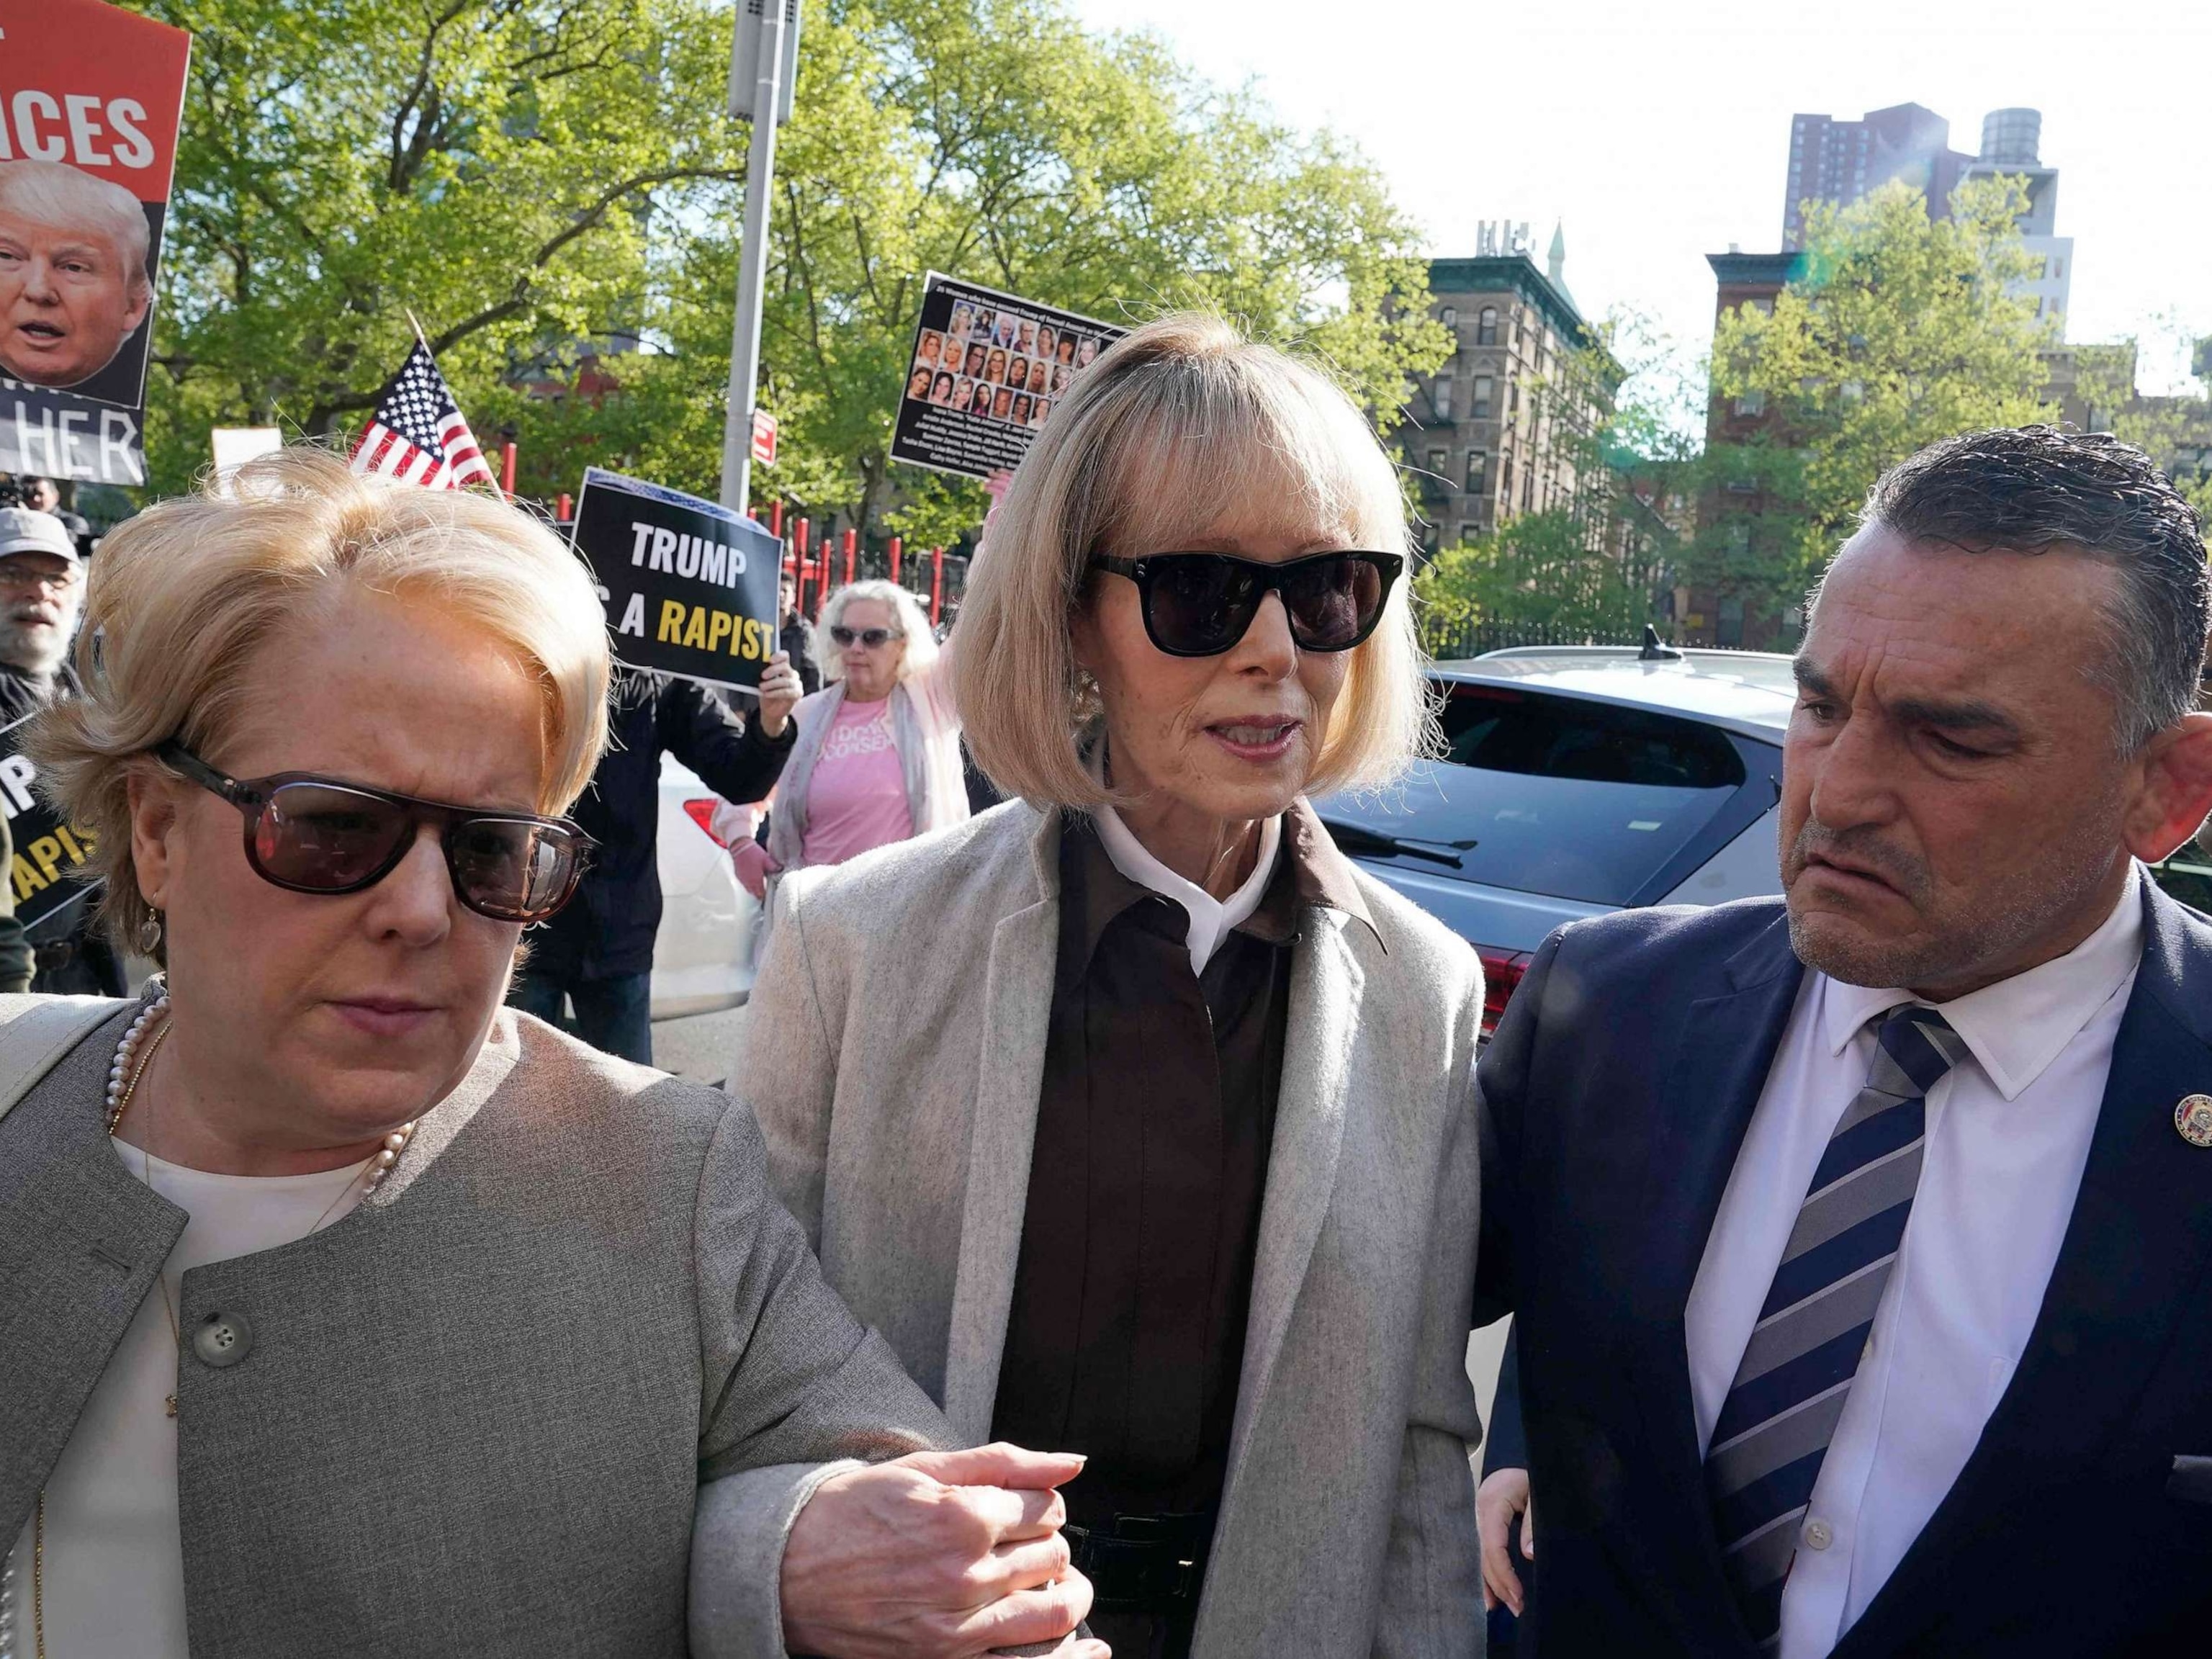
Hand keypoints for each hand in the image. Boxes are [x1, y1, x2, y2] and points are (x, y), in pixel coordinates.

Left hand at [757, 651, 801, 737]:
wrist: (770, 711)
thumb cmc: (767, 693)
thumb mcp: (763, 682)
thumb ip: (763, 674)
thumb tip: (754, 666)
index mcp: (784, 667)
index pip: (785, 656)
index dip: (778, 656)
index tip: (770, 660)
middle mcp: (792, 674)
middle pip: (786, 667)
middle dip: (773, 670)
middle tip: (763, 676)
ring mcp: (796, 684)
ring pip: (785, 681)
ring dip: (772, 683)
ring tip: (761, 687)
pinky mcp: (797, 695)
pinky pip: (787, 692)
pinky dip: (775, 693)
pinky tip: (767, 694)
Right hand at [780, 1443, 1104, 1658]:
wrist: (785, 1574)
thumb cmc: (850, 1514)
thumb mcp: (922, 1468)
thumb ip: (1004, 1463)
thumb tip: (1072, 1463)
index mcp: (964, 1517)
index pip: (1048, 1508)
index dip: (1040, 1504)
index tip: (1021, 1508)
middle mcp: (968, 1575)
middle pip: (1054, 1555)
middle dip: (1046, 1544)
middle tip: (1020, 1541)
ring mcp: (958, 1627)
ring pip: (1054, 1609)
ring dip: (1060, 1591)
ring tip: (1041, 1582)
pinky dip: (1054, 1646)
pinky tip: (1053, 1633)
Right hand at [1477, 1466, 1533, 1616]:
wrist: (1534, 1459)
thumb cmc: (1536, 1477)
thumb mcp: (1539, 1496)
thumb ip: (1532, 1523)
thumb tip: (1528, 1555)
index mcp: (1491, 1501)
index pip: (1492, 1544)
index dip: (1503, 1573)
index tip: (1518, 1595)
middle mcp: (1478, 1510)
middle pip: (1482, 1554)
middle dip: (1498, 1584)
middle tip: (1517, 1608)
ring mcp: (1476, 1515)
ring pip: (1478, 1555)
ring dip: (1490, 1583)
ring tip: (1503, 1608)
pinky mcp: (1480, 1521)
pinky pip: (1480, 1550)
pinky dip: (1485, 1573)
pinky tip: (1490, 1595)